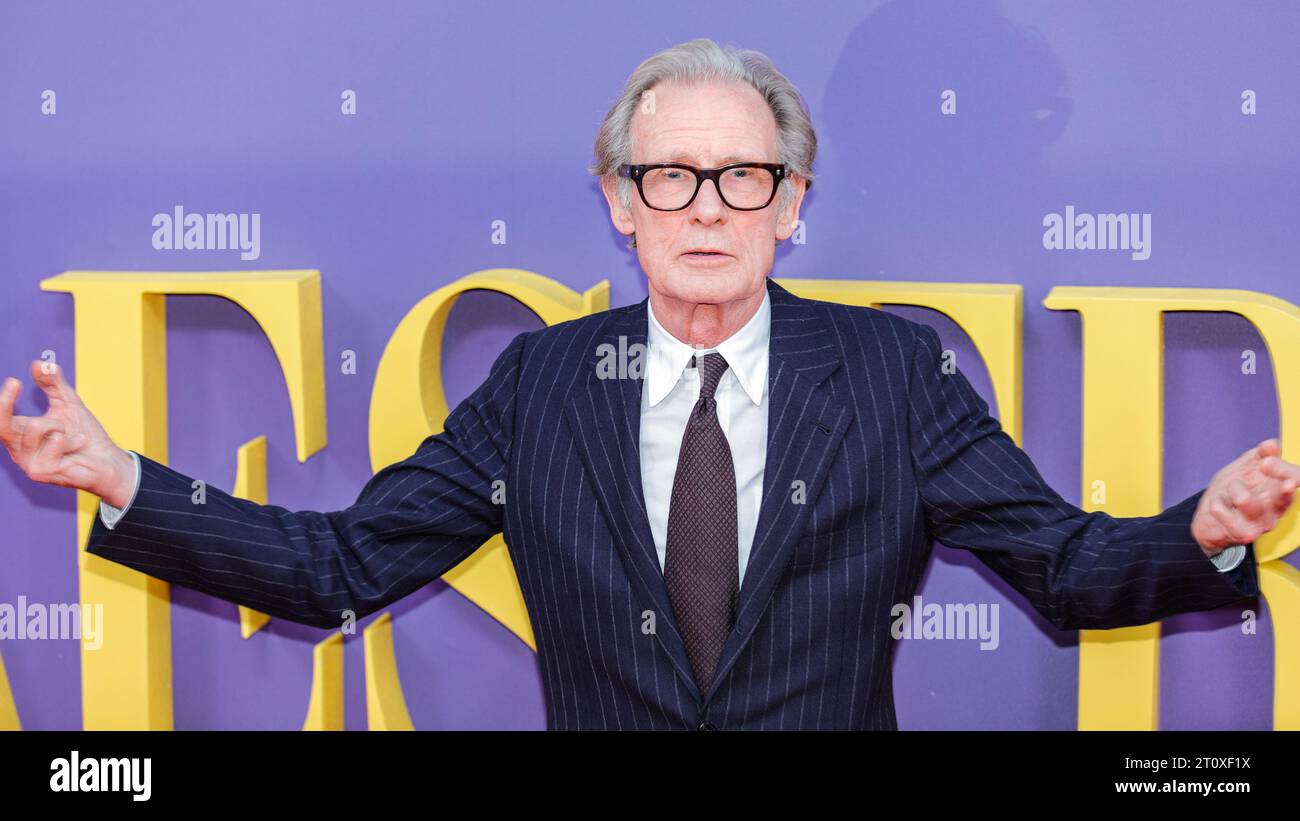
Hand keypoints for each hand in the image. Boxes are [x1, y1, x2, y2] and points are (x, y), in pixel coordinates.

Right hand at [0, 360, 136, 506]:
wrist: (108, 461)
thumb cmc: (86, 435)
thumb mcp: (68, 404)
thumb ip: (53, 385)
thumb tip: (39, 363)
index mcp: (20, 436)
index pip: (1, 418)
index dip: (3, 401)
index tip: (13, 381)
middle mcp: (18, 451)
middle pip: (2, 425)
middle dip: (4, 402)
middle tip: (14, 382)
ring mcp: (28, 463)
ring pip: (36, 426)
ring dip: (60, 425)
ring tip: (72, 436)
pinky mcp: (41, 472)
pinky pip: (55, 441)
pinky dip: (72, 439)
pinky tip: (78, 447)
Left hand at [1192, 438, 1299, 555]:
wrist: (1212, 520)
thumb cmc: (1233, 491)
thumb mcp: (1247, 468)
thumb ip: (1260, 455)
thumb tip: (1271, 444)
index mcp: (1283, 491)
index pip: (1297, 480)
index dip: (1286, 470)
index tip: (1266, 461)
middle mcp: (1278, 510)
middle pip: (1286, 494)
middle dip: (1275, 475)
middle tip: (1262, 465)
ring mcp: (1262, 524)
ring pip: (1244, 500)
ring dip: (1232, 487)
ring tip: (1231, 489)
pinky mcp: (1244, 534)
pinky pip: (1220, 509)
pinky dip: (1215, 501)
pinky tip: (1220, 505)